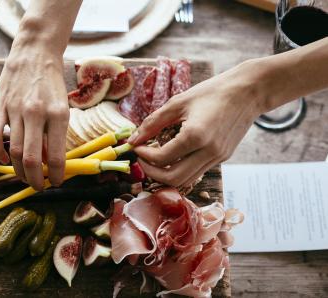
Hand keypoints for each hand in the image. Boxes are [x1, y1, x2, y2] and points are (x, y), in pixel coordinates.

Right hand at [0, 47, 68, 189]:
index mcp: (58, 114)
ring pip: (15, 152)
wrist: (34, 53)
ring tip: (25, 176)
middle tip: (38, 186)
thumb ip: (56, 132)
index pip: (57, 156)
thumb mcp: (62, 106)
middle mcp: (37, 113)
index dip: (57, 175)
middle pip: (33, 159)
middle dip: (35, 180)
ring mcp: (16, 110)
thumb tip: (51, 161)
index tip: (56, 182)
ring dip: (19, 170)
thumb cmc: (51, 82)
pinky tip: (6, 160)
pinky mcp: (0, 106)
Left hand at [128, 62, 264, 186]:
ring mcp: (218, 157)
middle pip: (173, 179)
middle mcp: (208, 151)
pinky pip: (197, 172)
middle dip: (152, 172)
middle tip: (142, 158)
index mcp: (196, 135)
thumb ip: (153, 122)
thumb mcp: (178, 102)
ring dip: (166, 175)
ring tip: (154, 159)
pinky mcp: (223, 158)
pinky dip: (180, 169)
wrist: (249, 91)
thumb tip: (133, 140)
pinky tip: (172, 156)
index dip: (143, 155)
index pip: (161, 158)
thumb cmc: (212, 92)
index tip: (136, 146)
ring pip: (186, 180)